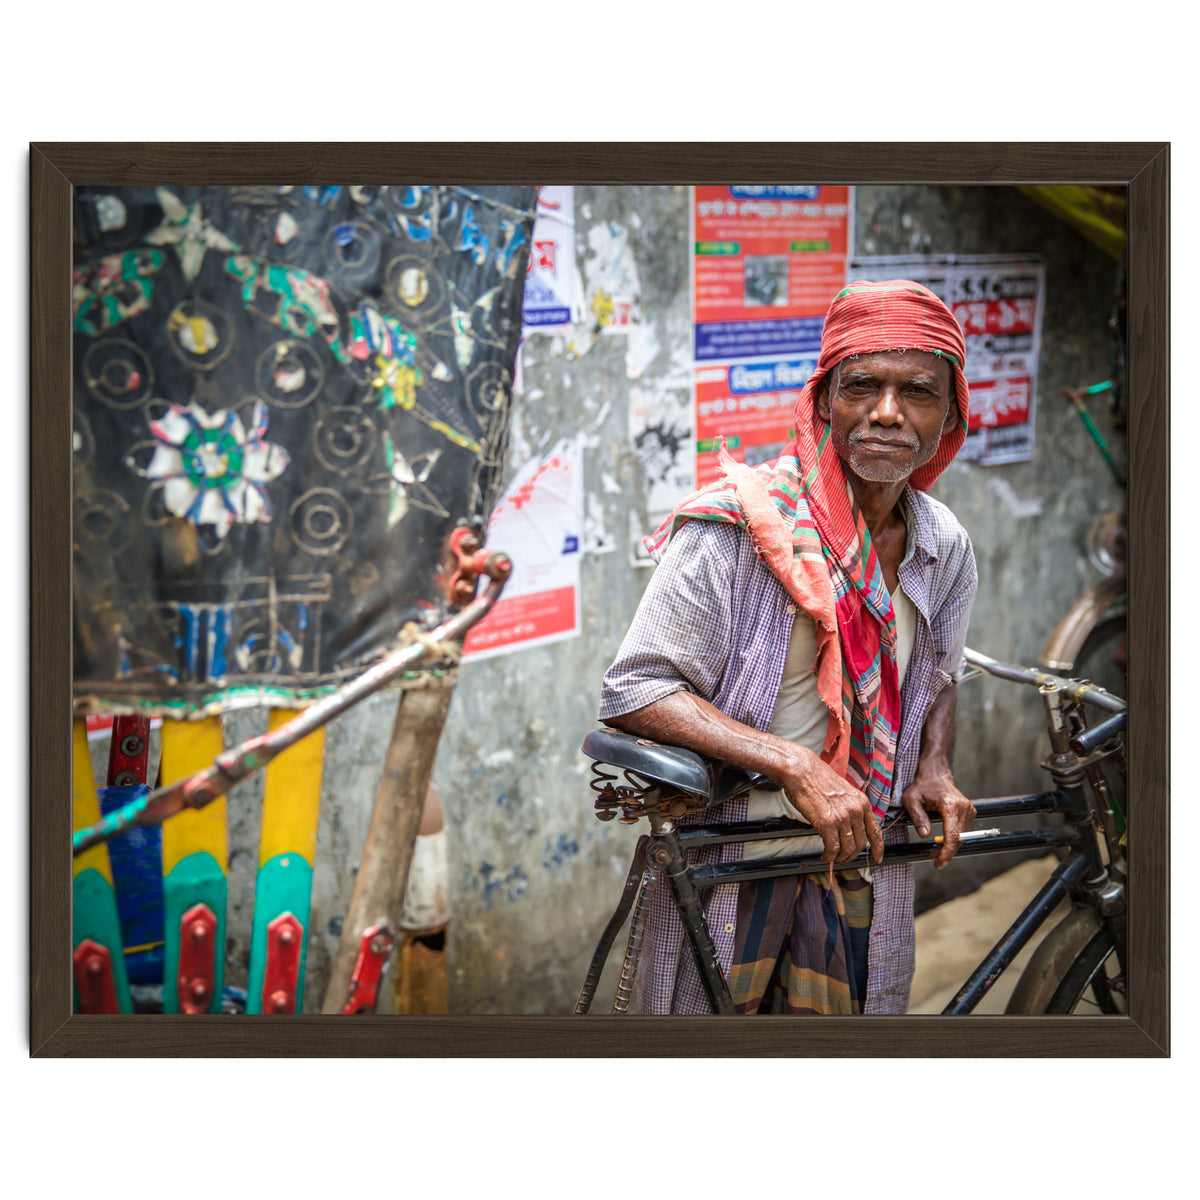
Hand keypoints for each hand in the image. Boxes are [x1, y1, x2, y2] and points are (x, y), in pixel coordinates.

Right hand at [781, 748, 883, 864]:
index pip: (875, 831)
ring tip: (832, 858)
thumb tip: (850, 827)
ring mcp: (842, 818)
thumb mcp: (843, 792)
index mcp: (861, 802)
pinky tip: (825, 856)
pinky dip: (829, 856)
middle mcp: (855, 811)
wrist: (802, 771)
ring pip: (848, 849)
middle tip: (843, 858)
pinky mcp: (827, 824)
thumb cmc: (817, 779)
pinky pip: (832, 848)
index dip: (878, 848)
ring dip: (840, 857)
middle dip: (852, 855)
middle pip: (861, 844)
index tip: (877, 858)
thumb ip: (850, 808)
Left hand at [902, 769, 974, 868]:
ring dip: (950, 847)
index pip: (952, 835)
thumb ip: (917, 817)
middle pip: (959, 839)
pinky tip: (941, 842)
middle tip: (933, 860)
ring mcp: (969, 810)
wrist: (935, 774)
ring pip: (962, 837)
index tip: (939, 862)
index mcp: (950, 805)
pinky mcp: (970, 812)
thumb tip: (925, 835)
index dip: (946, 852)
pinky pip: (963, 832)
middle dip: (946, 852)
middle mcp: (963, 807)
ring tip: (935, 852)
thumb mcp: (911, 799)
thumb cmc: (921, 786)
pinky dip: (953, 840)